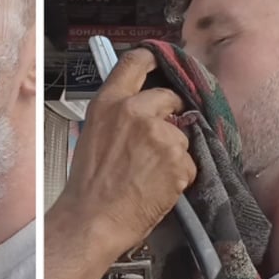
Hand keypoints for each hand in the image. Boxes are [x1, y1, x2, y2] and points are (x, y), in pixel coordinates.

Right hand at [56, 48, 196, 254]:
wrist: (92, 220)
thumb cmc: (89, 185)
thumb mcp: (94, 134)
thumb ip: (117, 114)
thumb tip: (141, 106)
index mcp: (108, 103)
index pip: (135, 61)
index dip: (154, 58)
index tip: (162, 62)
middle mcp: (134, 111)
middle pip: (169, 96)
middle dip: (171, 116)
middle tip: (158, 141)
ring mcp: (159, 134)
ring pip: (182, 133)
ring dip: (175, 152)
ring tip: (150, 173)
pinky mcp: (177, 159)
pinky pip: (190, 161)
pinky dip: (181, 175)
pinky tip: (158, 186)